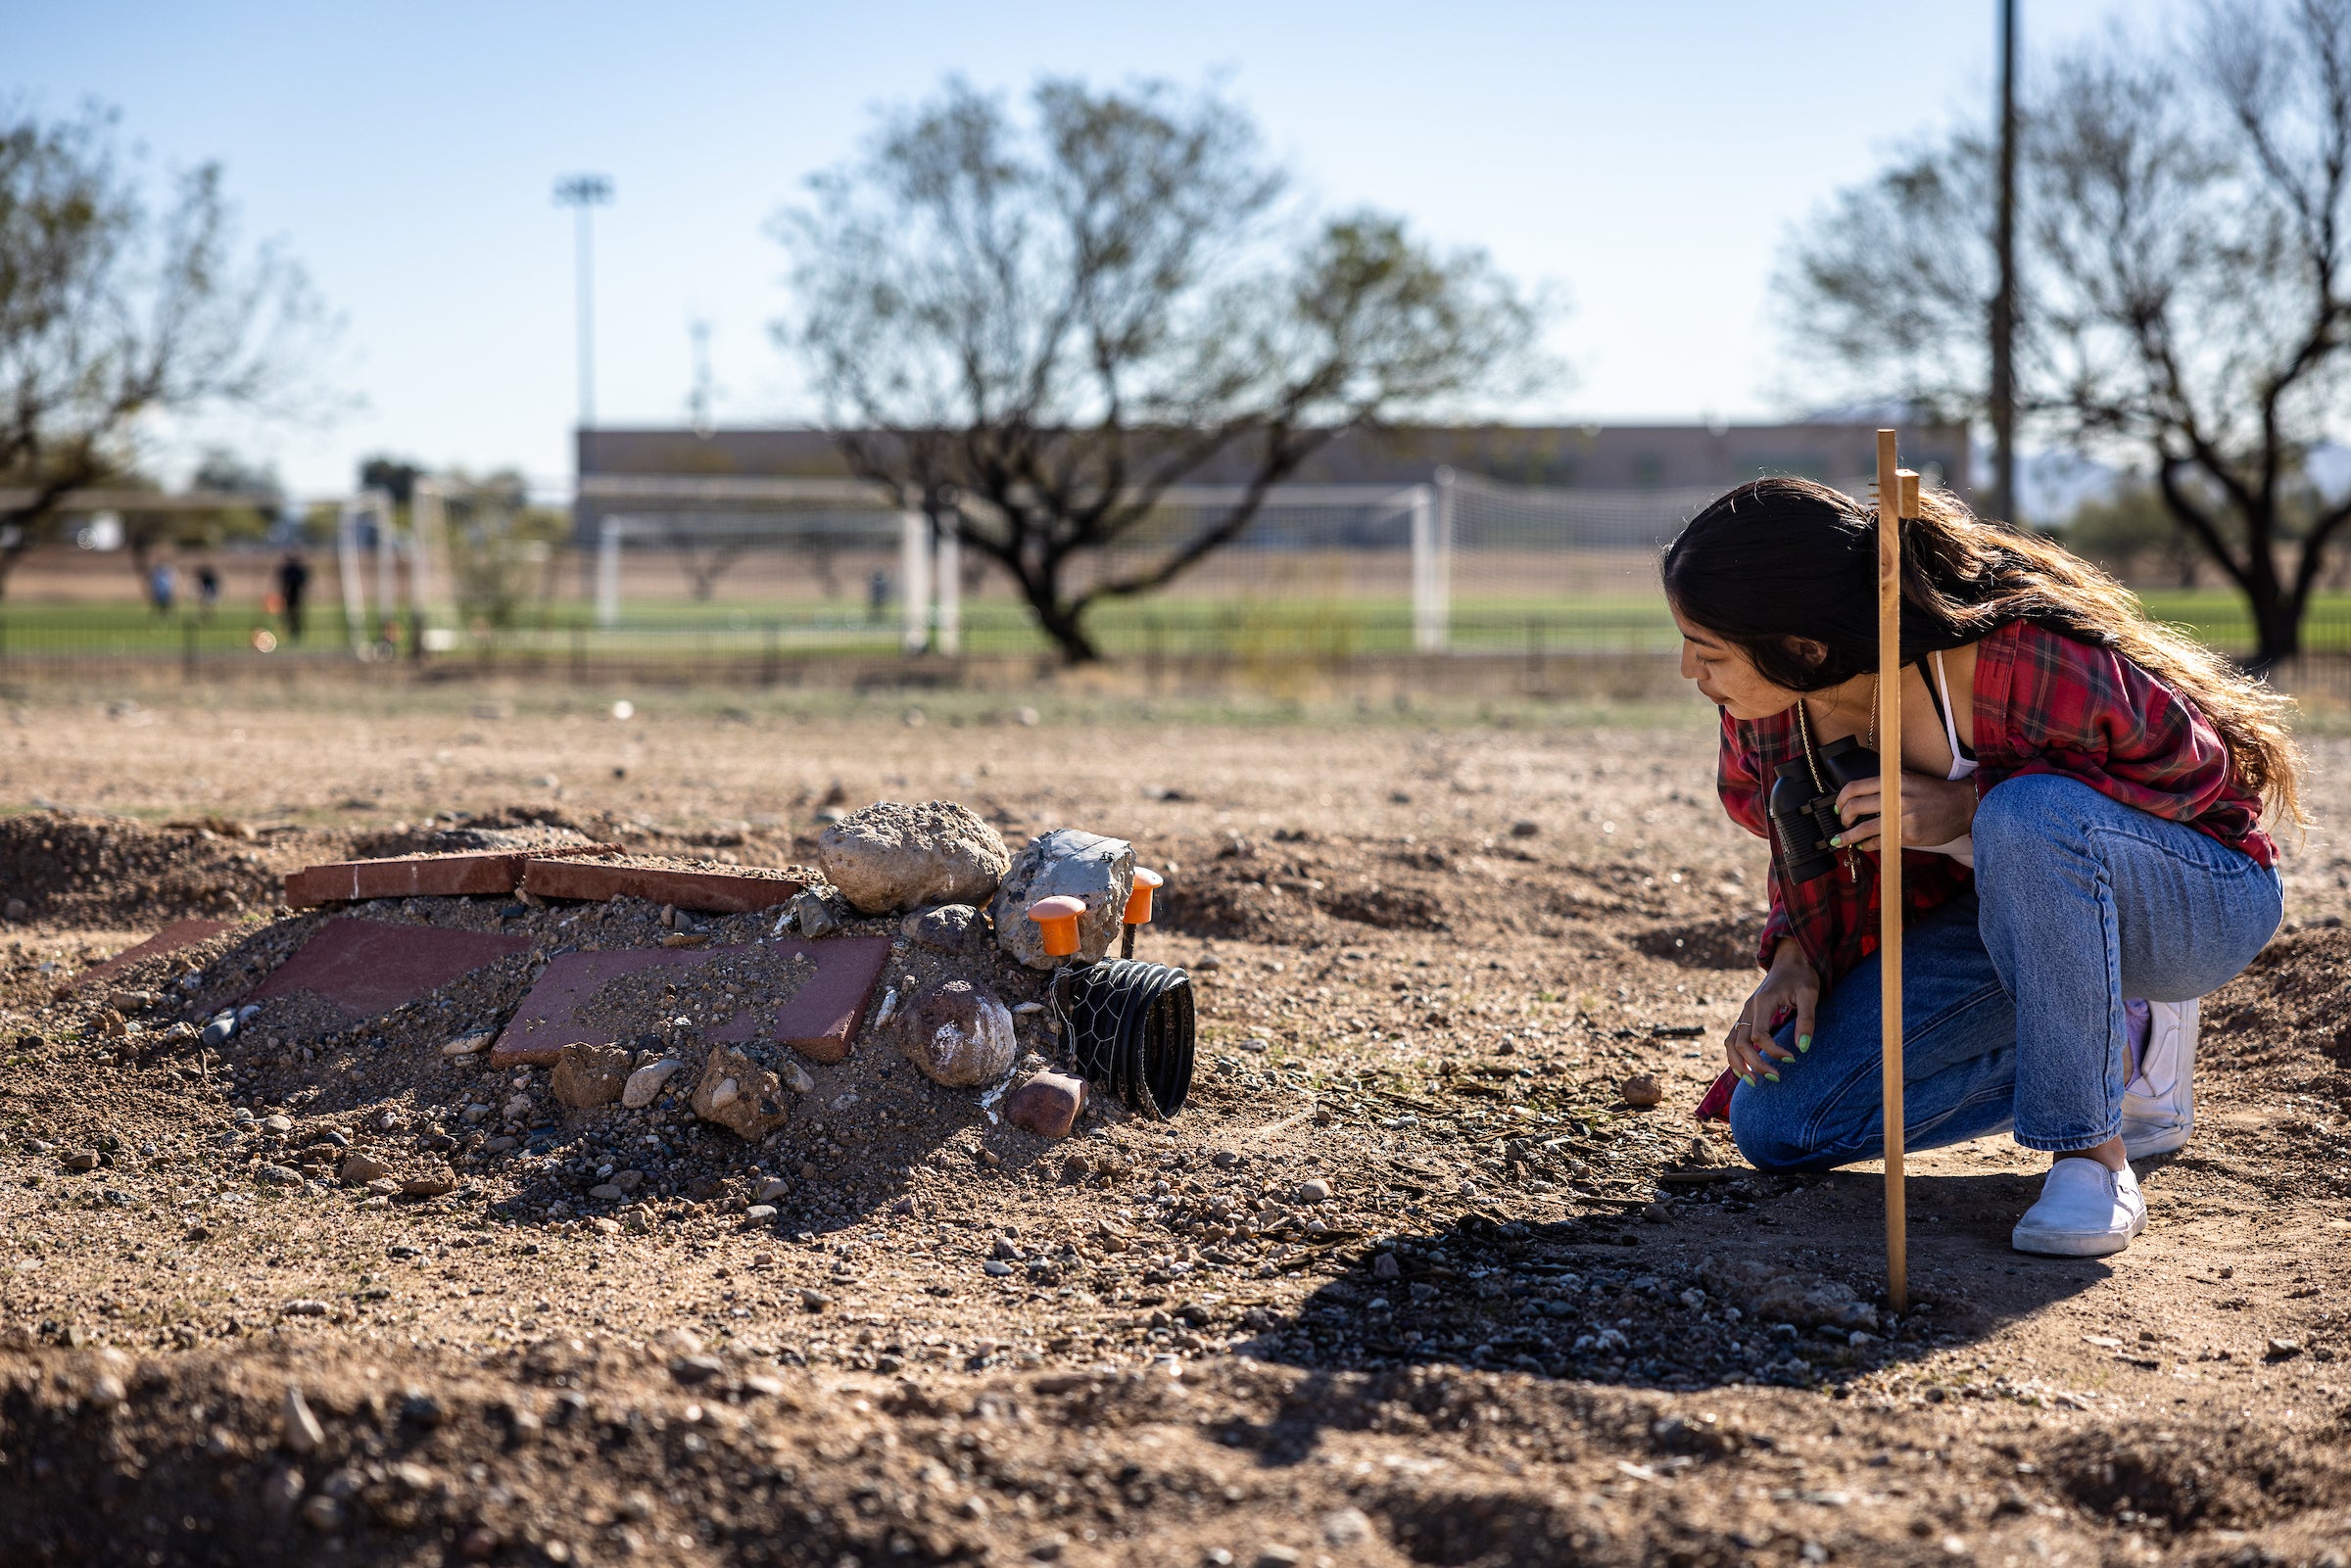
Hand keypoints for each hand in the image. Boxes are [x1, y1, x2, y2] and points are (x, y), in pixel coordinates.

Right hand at [1726, 939, 1818, 1083]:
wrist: (1791, 958)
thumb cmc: (1802, 975)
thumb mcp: (1810, 994)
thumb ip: (1806, 1021)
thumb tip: (1804, 1048)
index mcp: (1761, 1003)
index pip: (1759, 1035)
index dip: (1773, 1051)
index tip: (1792, 1059)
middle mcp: (1748, 1008)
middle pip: (1740, 1043)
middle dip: (1755, 1064)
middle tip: (1776, 1077)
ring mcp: (1744, 1012)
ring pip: (1730, 1043)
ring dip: (1738, 1064)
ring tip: (1753, 1082)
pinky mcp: (1747, 1016)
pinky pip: (1733, 1038)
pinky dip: (1735, 1056)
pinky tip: (1746, 1070)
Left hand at [1831, 771, 1976, 850]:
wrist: (1964, 805)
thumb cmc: (1935, 792)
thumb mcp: (1908, 779)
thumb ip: (1884, 787)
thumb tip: (1858, 800)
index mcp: (1893, 780)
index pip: (1854, 788)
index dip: (1840, 799)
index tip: (1837, 807)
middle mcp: (1895, 796)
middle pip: (1854, 807)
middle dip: (1842, 818)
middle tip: (1841, 824)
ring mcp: (1901, 817)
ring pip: (1863, 829)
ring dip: (1848, 836)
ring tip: (1842, 840)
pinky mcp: (1908, 835)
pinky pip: (1879, 842)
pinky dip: (1867, 845)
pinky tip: (1865, 845)